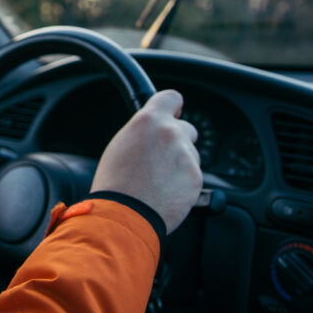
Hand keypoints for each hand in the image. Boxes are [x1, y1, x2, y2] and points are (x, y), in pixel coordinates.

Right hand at [90, 89, 201, 234]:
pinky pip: (193, 175)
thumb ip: (143, 131)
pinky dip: (184, 183)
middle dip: (178, 141)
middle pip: (186, 129)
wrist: (124, 214)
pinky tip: (166, 191)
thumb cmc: (116, 182)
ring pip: (191, 154)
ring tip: (159, 180)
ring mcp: (186, 155)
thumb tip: (153, 130)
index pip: (172, 98)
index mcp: (149, 120)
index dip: (173, 107)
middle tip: (161, 158)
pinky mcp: (196, 177)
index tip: (174, 113)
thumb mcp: (121, 144)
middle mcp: (170, 133)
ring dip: (181, 163)